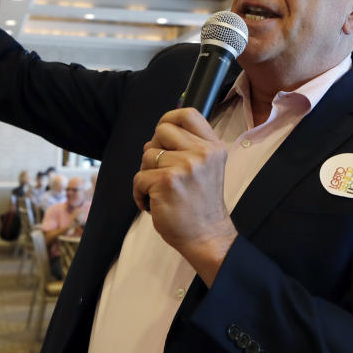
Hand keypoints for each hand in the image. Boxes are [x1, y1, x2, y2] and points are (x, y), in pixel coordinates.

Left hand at [133, 108, 236, 285]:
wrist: (207, 237)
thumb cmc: (201, 205)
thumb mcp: (206, 168)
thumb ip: (188, 148)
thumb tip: (155, 139)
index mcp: (213, 147)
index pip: (187, 115)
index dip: (169, 119)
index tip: (162, 135)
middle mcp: (202, 153)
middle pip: (162, 130)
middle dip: (154, 149)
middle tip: (161, 170)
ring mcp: (185, 167)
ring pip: (147, 155)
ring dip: (146, 174)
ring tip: (160, 191)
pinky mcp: (167, 182)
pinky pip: (139, 178)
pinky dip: (139, 193)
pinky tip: (152, 203)